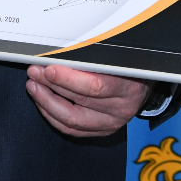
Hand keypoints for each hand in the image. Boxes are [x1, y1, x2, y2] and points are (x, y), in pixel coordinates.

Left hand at [25, 64, 150, 136]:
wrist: (146, 83)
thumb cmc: (131, 65)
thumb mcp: (120, 54)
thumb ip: (96, 54)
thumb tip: (62, 50)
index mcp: (129, 85)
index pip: (94, 85)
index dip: (68, 78)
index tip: (49, 68)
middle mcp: (122, 107)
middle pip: (80, 100)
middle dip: (52, 85)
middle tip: (35, 72)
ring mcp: (112, 122)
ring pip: (72, 119)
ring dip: (47, 102)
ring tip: (34, 87)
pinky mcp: (103, 131)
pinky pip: (73, 130)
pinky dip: (54, 116)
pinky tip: (43, 103)